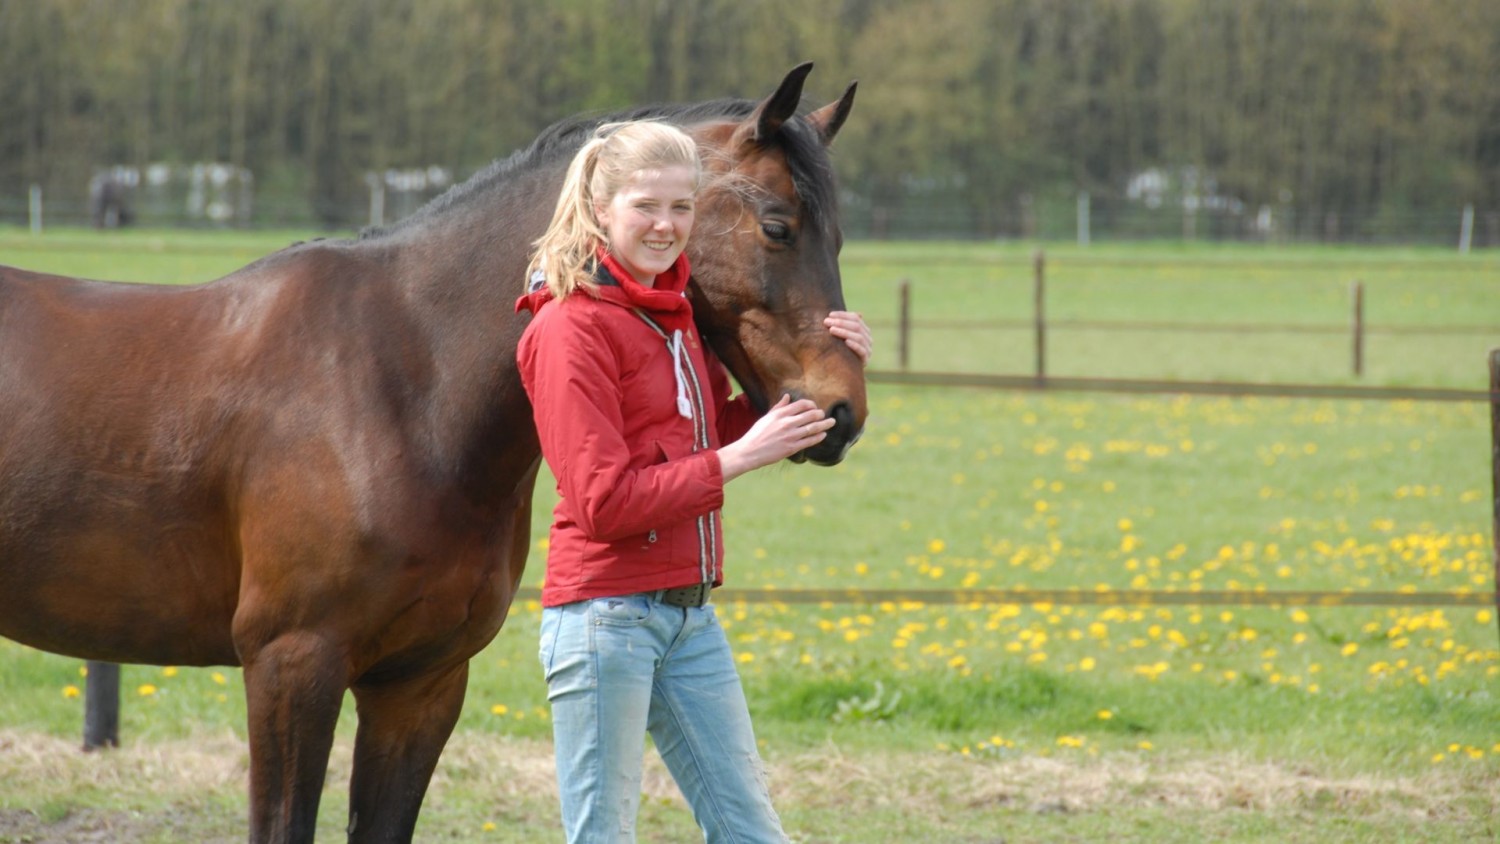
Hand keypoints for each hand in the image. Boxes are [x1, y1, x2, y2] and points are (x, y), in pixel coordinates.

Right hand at [717, 395, 835, 481]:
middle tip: (824, 414)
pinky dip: (818, 437)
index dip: (811, 404)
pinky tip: (823, 434)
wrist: (749, 451)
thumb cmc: (756, 434)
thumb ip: (779, 407)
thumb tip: (787, 396)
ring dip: (824, 424)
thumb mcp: (766, 417)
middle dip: (820, 414)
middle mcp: (787, 423)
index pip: (801, 404)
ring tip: (831, 422)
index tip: (814, 407)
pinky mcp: (792, 448)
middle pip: (810, 415)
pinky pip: (809, 441)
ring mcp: (790, 436)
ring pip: (812, 428)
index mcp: (780, 414)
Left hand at [825, 310, 871, 366]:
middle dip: (841, 322)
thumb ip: (841, 326)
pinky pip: (862, 351)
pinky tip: (845, 342)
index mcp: (864, 330)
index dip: (843, 315)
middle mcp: (868, 338)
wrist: (847, 373)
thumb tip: (831, 314)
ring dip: (844, 332)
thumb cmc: (842, 351)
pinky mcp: (866, 360)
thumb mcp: (841, 337)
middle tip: (827, 322)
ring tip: (832, 330)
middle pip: (856, 326)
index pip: (855, 318)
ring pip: (859, 337)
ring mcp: (868, 349)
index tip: (830, 315)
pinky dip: (855, 345)